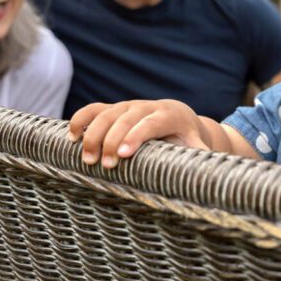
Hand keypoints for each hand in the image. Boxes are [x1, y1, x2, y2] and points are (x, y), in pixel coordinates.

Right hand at [68, 99, 207, 168]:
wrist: (181, 119)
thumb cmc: (188, 139)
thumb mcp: (197, 147)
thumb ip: (199, 157)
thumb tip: (209, 174)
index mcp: (169, 115)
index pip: (150, 123)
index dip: (135, 137)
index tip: (123, 155)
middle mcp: (146, 106)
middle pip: (125, 119)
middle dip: (112, 141)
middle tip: (105, 166)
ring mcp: (128, 105)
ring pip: (106, 114)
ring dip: (93, 134)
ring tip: (86, 159)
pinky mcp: (114, 108)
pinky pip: (94, 110)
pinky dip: (80, 120)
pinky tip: (71, 138)